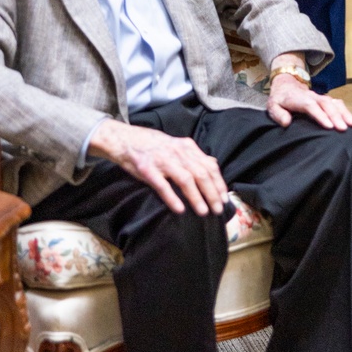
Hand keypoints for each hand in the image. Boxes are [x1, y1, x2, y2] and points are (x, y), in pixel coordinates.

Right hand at [89, 117, 228, 215]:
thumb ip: (194, 155)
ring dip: (196, 197)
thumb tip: (213, 164)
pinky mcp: (147, 169)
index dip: (219, 183)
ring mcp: (162, 160)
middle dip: (212, 193)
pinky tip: (180, 209)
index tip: (225, 198)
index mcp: (187, 147)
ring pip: (185, 179)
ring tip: (203, 212)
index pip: (209, 166)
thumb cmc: (154, 146)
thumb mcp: (177, 145)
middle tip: (218, 210)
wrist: (126, 139)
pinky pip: (162, 185)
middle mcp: (178, 152)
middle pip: (201, 174)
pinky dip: (172, 198)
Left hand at [266, 72, 351, 129]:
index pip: (311, 106)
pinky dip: (347, 112)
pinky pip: (338, 104)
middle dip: (336, 116)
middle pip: (326, 104)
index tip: (329, 126)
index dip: (320, 115)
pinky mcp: (326, 100)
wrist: (286, 84)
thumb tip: (287, 122)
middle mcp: (313, 97)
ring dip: (344, 114)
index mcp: (299, 99)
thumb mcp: (273, 106)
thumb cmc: (280, 99)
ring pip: (335, 103)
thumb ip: (279, 114)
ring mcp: (321, 98)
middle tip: (343, 129)